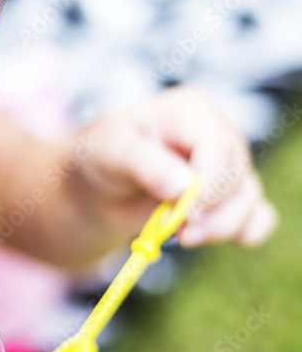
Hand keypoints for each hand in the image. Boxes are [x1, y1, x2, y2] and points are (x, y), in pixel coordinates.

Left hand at [68, 86, 277, 247]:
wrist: (94, 189)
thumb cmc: (99, 159)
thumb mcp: (110, 153)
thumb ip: (144, 165)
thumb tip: (183, 187)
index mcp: (189, 111)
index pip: (217, 147)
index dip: (208, 183)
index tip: (185, 213)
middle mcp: (216, 135)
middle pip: (237, 176)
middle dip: (211, 212)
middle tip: (178, 233)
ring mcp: (226, 167)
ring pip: (249, 199)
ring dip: (223, 227)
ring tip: (183, 238)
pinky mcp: (228, 197)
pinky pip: (257, 215)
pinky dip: (248, 231)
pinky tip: (230, 241)